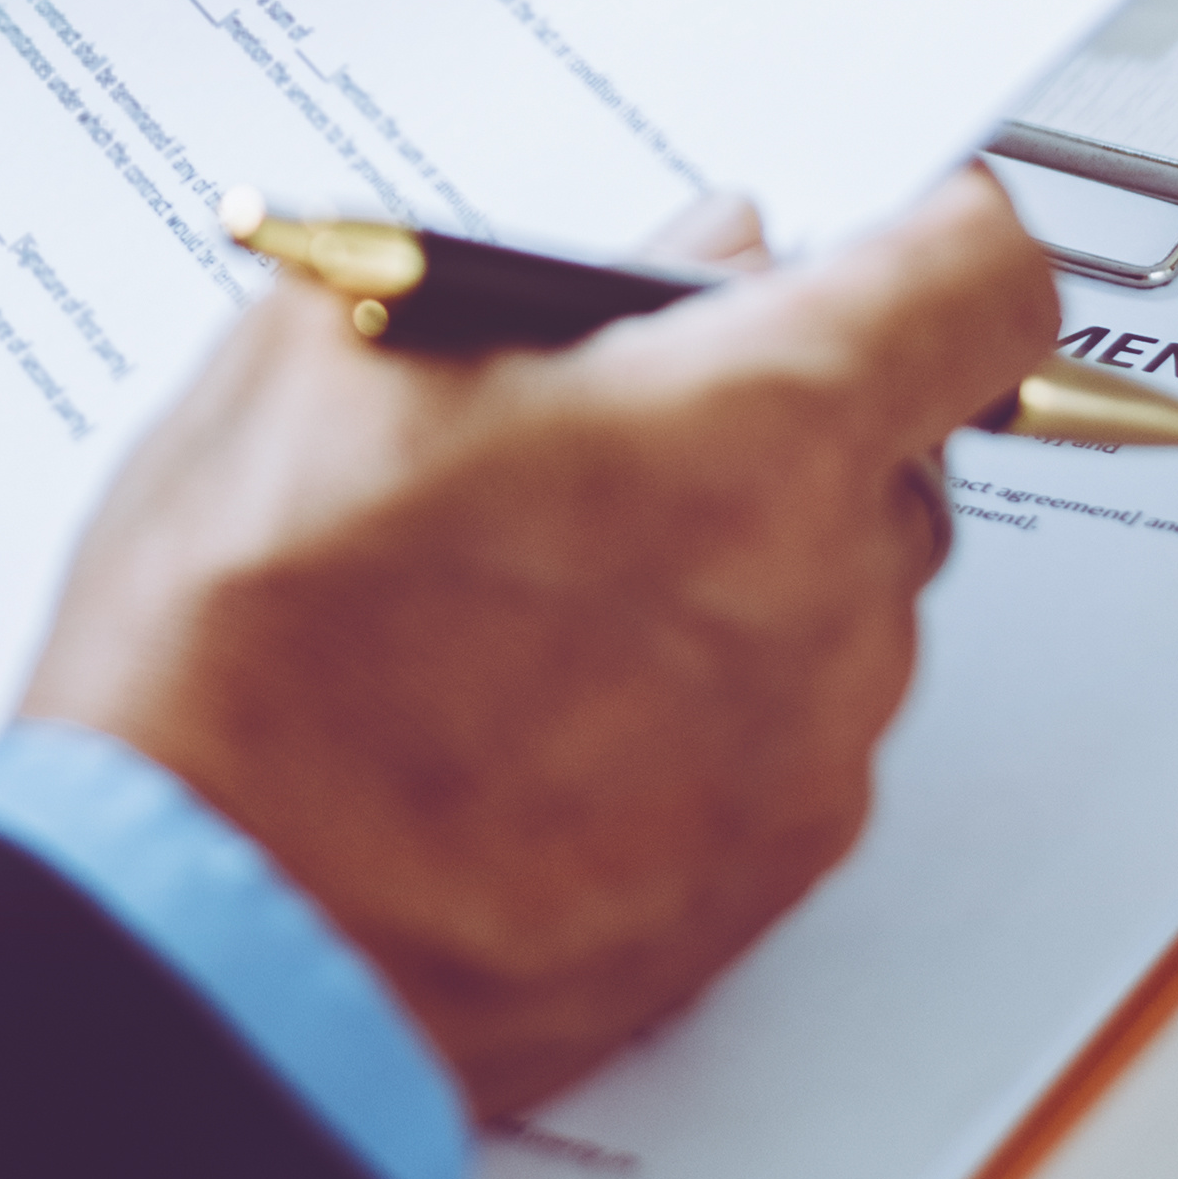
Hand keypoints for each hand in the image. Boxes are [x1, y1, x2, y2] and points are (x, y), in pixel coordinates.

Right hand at [20, 172, 1056, 1117]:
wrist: (199, 943)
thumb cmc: (240, 656)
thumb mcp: (340, 358)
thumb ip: (554, 273)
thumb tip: (690, 254)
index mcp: (746, 431)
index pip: (978, 284)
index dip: (939, 236)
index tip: (893, 235)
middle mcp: (819, 598)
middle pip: (902, 450)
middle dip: (787, 411)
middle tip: (613, 421)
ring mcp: (803, 763)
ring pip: (840, 601)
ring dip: (741, 563)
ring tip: (531, 586)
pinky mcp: (761, 890)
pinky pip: (786, 741)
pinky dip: (703, 703)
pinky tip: (534, 710)